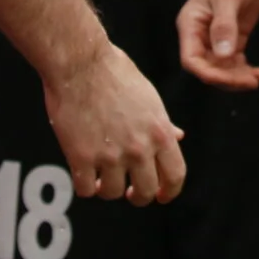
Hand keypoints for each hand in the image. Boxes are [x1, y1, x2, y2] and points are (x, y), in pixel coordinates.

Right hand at [42, 42, 186, 205]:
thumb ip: (162, 123)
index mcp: (159, 131)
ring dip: (107, 188)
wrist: (80, 62)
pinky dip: (85, 185)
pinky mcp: (81, 157)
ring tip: (101, 175)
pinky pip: (85, 189)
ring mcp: (110, 155)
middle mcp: (139, 147)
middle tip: (129, 190)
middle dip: (138, 195)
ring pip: (113, 193)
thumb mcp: (149, 96)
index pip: (175, 175)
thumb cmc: (113, 72)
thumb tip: (177, 137)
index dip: (170, 191)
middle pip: (146, 191)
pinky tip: (83, 172)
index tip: (161, 195)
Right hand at [177, 0, 258, 90]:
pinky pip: (236, 62)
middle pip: (209, 68)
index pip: (192, 60)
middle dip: (229, 78)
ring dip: (240, 77)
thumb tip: (223, 56)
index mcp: (191, 25)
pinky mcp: (233, 37)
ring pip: (223, 68)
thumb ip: (224, 26)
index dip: (209, 73)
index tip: (231, 78)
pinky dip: (248, 70)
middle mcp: (200, 34)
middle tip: (253, 81)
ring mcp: (217, 37)